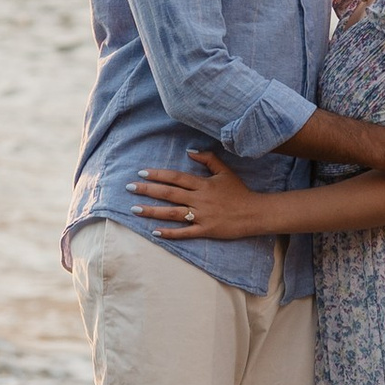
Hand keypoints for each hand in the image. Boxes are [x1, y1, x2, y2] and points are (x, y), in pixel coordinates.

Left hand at [130, 150, 275, 241]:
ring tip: (135, 210)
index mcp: (203, 184)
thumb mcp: (225, 172)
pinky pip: (185, 232)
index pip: (176, 177)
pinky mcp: (205, 230)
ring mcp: (202, 216)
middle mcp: (199, 199)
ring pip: (173, 213)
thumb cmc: (239, 192)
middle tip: (130, 188)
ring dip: (153, 211)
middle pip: (169, 193)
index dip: (158, 175)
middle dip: (148, 190)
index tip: (142, 173)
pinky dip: (170, 233)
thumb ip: (208, 159)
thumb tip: (190, 151)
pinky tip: (155, 232)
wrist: (254, 213)